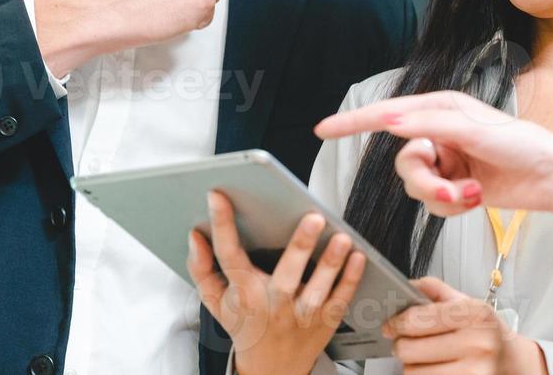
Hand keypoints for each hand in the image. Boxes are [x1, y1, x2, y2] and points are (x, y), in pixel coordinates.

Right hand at [187, 190, 365, 374]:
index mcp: (244, 294)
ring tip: (341, 237)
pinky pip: (340, 299)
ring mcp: (301, 316)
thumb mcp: (217, 302)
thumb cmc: (245, 325)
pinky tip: (358, 256)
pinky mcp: (325, 321)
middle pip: (285, 275)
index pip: (228, 255)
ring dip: (330, 264)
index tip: (219, 196)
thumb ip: (202, 269)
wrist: (270, 370)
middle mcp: (272, 305)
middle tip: (313, 217)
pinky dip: (350, 279)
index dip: (221, 224)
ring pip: (317, 289)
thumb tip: (194, 236)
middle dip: (300, 246)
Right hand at [314, 91, 552, 216]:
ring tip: (472, 194)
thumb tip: (391, 122)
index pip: (388, 114)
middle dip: (425, 182)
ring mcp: (446, 162)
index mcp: (441, 109)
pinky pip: (432, 204)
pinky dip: (452, 206)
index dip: (354, 122)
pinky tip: (476, 197)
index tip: (324, 129)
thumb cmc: (521, 143)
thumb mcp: (474, 130)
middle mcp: (439, 134)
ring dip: (442, 196)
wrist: (551, 177)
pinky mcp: (454, 186)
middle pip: (403, 163)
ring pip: (416, 187)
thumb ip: (430, 126)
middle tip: (452, 188)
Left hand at [384, 277, 545, 374]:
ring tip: (425, 358)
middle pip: (410, 349)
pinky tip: (434, 369)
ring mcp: (474, 371)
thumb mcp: (467, 303)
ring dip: (412, 366)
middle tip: (407, 343)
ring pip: (413, 372)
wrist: (512, 362)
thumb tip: (407, 284)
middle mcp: (478, 343)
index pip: (419, 318)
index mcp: (475, 313)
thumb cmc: (486, 332)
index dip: (397, 322)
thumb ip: (436, 290)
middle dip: (402, 345)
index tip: (391, 324)